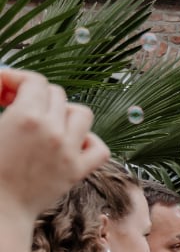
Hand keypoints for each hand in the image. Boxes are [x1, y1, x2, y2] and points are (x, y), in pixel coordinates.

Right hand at [0, 68, 108, 221]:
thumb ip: (0, 98)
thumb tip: (3, 85)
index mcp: (26, 116)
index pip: (34, 80)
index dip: (16, 80)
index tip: (4, 92)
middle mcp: (52, 130)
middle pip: (56, 94)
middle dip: (36, 96)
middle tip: (16, 106)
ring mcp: (68, 151)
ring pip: (81, 113)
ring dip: (64, 112)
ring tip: (46, 121)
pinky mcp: (77, 171)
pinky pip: (99, 148)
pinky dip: (89, 142)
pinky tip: (70, 143)